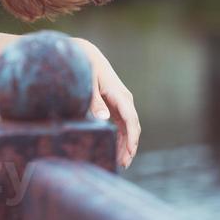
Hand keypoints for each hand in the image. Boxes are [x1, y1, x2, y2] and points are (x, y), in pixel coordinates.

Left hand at [72, 37, 140, 168]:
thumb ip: (95, 101)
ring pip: (128, 128)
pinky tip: (115, 149)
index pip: (131, 120)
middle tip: (123, 164)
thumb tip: (103, 118)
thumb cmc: (87, 68)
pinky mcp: (116, 106)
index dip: (132, 138)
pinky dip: (120, 138)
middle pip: (132, 127)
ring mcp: (122, 104)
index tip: (130, 153)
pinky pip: (122, 125)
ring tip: (120, 162)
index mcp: (121, 95)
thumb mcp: (89, 83)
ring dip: (126, 145)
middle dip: (130, 146)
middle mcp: (125, 100)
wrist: (88, 55)